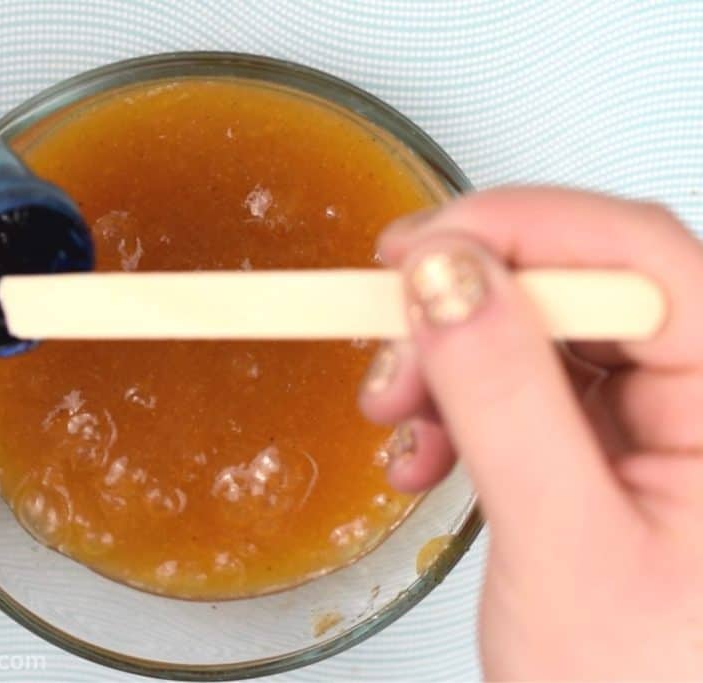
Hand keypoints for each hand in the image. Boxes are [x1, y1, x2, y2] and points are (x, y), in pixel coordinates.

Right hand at [361, 188, 702, 679]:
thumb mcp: (563, 545)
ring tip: (397, 415)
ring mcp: (657, 426)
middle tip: (389, 343)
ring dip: (449, 360)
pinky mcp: (606, 451)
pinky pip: (523, 389)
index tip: (414, 249)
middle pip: (580, 285)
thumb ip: (506, 399)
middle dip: (465, 307)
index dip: (518, 229)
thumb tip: (448, 275)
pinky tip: (425, 449)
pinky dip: (457, 406)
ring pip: (539, 333)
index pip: (639, 255)